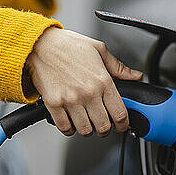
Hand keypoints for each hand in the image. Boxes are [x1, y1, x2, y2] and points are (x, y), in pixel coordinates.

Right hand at [25, 27, 142, 136]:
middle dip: (105, 129)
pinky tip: (71, 121)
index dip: (123, 124)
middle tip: (102, 124)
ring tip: (86, 122)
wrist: (39, 44)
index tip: (121, 125)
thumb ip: (119, 67)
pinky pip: (65, 128)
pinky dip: (69, 129)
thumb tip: (135, 75)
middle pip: (103, 127)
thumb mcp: (99, 49)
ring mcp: (70, 100)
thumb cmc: (68, 45)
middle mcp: (88, 92)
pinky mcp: (54, 104)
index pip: (120, 113)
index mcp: (103, 81)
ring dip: (87, 130)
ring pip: (85, 131)